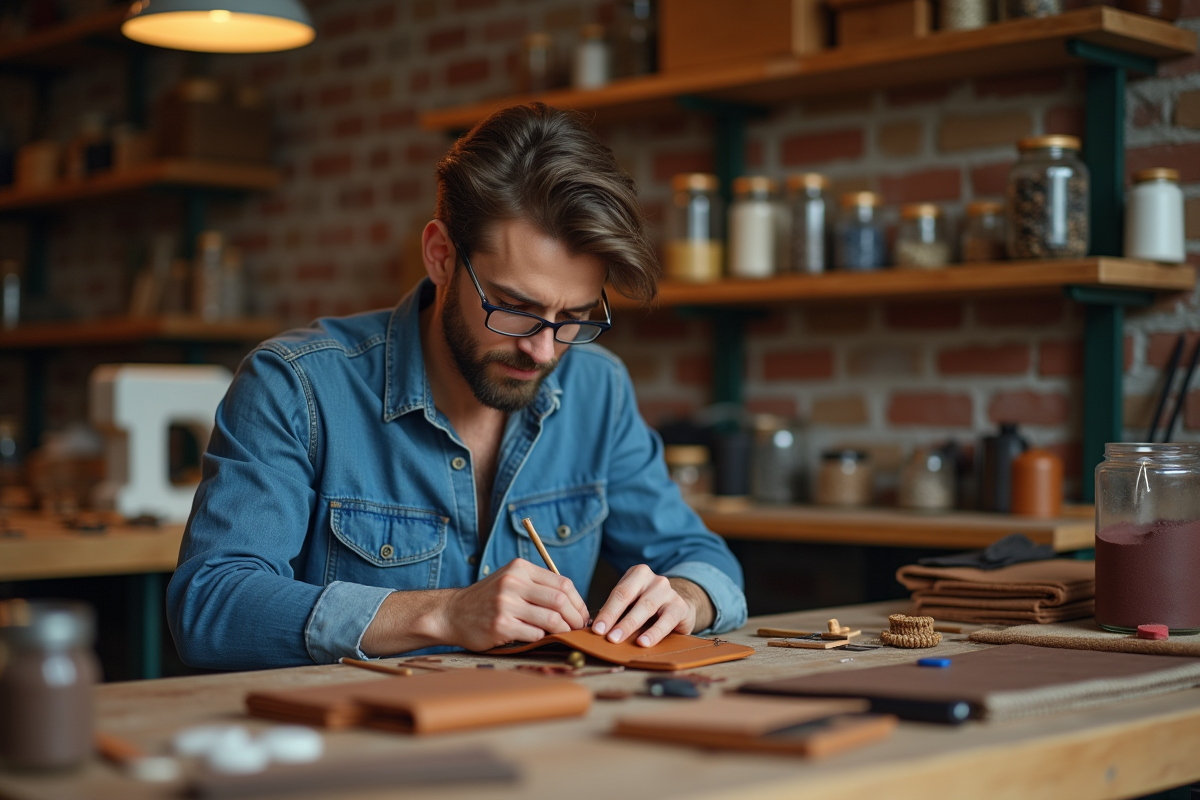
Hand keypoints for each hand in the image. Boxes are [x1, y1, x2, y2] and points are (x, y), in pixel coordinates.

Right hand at [440, 559, 588, 651]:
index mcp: (520, 568)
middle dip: (575, 618)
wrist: (453, 613)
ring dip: (563, 631)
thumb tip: (575, 603)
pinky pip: (534, 634)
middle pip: (560, 601)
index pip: (563, 583)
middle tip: (578, 628)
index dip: (578, 602)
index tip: (582, 614)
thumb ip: (538, 586)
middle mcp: (513, 582)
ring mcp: (506, 604)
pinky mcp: (500, 625)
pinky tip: (539, 638)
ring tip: (564, 635)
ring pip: (551, 620)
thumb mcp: (511, 580)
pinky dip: (542, 638)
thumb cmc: (489, 599)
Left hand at [590, 566, 713, 647]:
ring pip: (646, 607)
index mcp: (638, 574)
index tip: (596, 629)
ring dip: (630, 625)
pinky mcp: (680, 606)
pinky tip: (643, 642)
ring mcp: (668, 591)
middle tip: (605, 635)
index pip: (619, 592)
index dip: (607, 611)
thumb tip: (597, 630)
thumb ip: (617, 612)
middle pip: (629, 597)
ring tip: (618, 639)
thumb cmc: (649, 607)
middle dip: (614, 617)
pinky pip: (666, 620)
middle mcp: (654, 579)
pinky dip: (654, 633)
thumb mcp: (633, 603)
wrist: (680, 607)